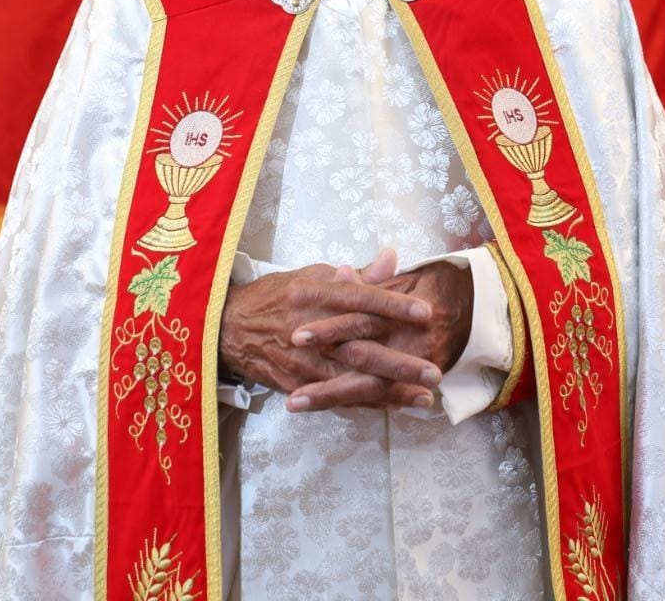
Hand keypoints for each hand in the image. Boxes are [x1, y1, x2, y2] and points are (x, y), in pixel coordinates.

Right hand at [286, 256, 473, 413]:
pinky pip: (337, 397)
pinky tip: (393, 406)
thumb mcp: (312, 274)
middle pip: (359, 347)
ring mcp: (302, 362)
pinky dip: (366, 403)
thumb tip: (392, 258)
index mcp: (313, 294)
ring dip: (389, 392)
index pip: (359, 299)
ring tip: (424, 398)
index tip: (426, 313)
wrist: (229, 328)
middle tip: (435, 371)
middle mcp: (309, 330)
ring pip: (352, 381)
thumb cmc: (277, 296)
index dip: (393, 305)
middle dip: (399, 363)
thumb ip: (356, 274)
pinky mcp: (297, 385)